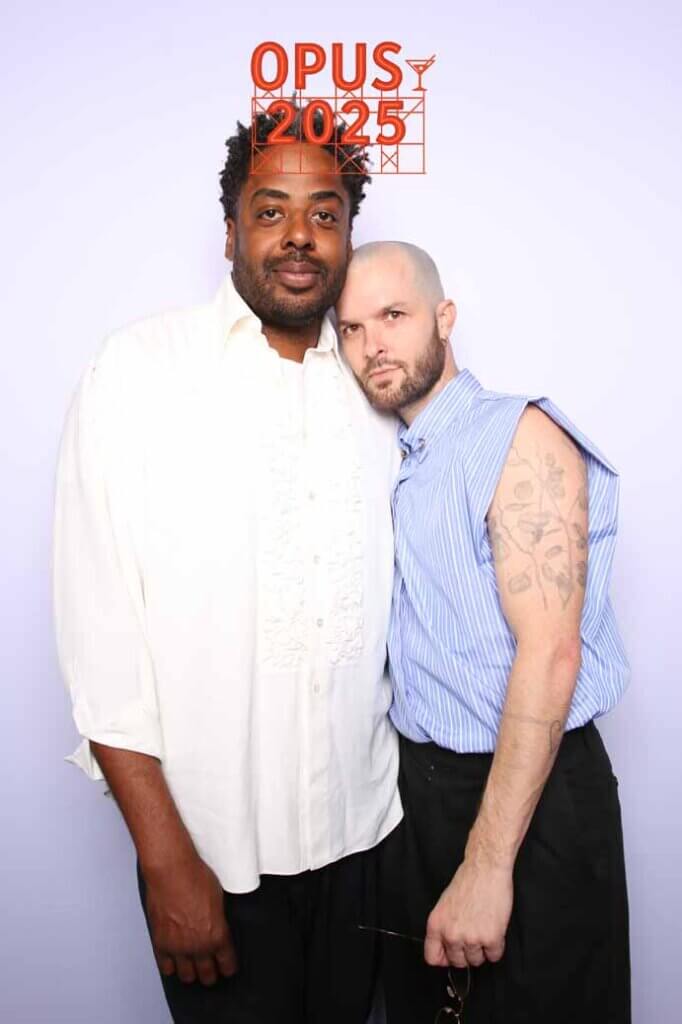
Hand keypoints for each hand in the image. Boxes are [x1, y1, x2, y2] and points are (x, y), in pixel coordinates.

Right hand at [144, 853, 237, 984]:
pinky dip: (171, 966)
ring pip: (186, 976)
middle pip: (207, 975)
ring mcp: (178, 947)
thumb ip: (219, 920)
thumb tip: (218, 927)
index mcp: (217, 935)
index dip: (228, 967)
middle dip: (211, 974)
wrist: (171, 871)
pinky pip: (166, 967)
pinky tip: (174, 962)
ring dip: (191, 973)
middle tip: (211, 971)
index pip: (227, 964)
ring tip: (192, 968)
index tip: (227, 968)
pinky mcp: (160, 943)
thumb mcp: (219, 898)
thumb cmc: (195, 877)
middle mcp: (199, 946)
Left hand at [424, 857, 512, 968]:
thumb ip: (443, 927)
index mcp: (436, 925)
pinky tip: (494, 928)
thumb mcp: (445, 905)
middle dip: (467, 953)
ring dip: (482, 949)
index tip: (452, 955)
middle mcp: (451, 934)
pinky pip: (495, 955)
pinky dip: (497, 946)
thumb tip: (446, 948)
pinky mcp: (491, 938)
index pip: (433, 958)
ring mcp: (471, 938)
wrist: (486, 869)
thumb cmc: (467, 882)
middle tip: (473, 935)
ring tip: (484, 927)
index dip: (445, 958)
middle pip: (458, 962)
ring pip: (477, 961)